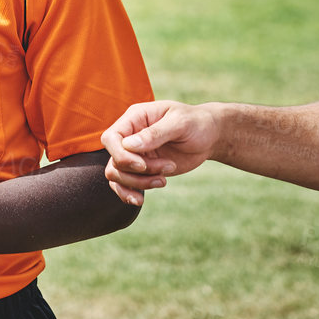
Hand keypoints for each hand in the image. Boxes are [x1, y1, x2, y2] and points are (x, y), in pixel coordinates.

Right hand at [100, 100, 221, 205]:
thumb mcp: (180, 123)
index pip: (111, 138)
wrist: (208, 136)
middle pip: (114, 160)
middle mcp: (130, 136)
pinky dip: (128, 194)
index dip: (120, 155)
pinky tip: (140, 200)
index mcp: (135, 118)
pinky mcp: (141, 169)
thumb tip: (128, 145)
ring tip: (164, 180)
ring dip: (139, 183)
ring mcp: (134, 153)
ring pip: (117, 175)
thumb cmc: (196, 123)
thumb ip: (155, 133)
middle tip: (167, 168)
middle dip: (138, 172)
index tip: (142, 165)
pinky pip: (123, 185)